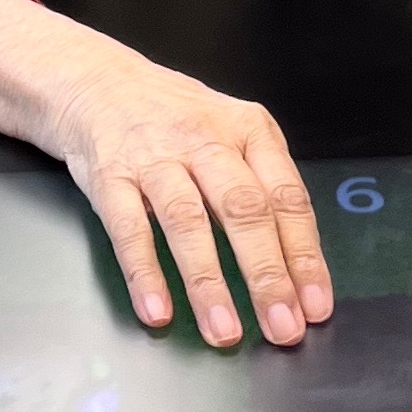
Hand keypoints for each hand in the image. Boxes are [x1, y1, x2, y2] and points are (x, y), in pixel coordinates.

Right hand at [48, 43, 331, 349]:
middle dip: (267, 276)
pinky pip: (129, 229)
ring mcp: (155, 156)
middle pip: (244, 210)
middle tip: (282, 327)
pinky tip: (158, 311)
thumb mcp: (231, 132)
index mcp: (248, 131)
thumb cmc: (174, 119)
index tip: (315, 305)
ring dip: (208, 283)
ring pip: (188, 222)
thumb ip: (261, 184)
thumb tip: (295, 265)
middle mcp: (206, 140)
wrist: (96, 80)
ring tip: (224, 331)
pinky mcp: (110, 174)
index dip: (304, 256)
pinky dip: (145, 273)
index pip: (287, 198)